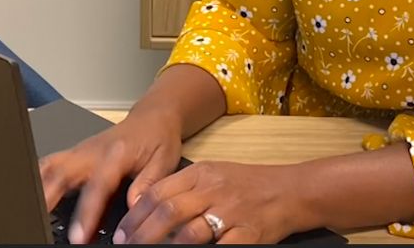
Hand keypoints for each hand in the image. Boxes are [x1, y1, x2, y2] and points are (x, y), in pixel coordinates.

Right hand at [39, 107, 183, 243]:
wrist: (153, 116)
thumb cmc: (158, 137)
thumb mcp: (164, 160)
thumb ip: (148, 184)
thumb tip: (133, 207)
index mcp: (117, 153)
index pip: (97, 185)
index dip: (86, 212)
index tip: (79, 236)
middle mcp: (93, 150)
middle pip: (61, 172)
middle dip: (48, 200)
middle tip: (40, 224)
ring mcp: (80, 151)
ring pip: (50, 167)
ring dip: (38, 188)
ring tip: (31, 213)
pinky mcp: (74, 154)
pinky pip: (49, 165)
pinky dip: (37, 179)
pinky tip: (32, 196)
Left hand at [114, 161, 310, 243]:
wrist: (292, 190)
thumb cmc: (250, 185)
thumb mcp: (215, 175)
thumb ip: (185, 188)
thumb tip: (147, 208)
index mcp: (202, 173)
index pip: (159, 192)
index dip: (135, 215)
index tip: (121, 233)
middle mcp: (214, 189)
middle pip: (168, 211)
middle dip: (141, 234)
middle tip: (126, 247)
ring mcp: (232, 212)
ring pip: (189, 232)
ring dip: (165, 246)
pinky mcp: (248, 233)